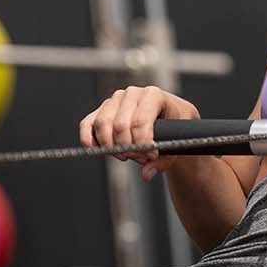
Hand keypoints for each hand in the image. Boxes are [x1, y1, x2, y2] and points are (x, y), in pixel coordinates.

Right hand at [79, 85, 199, 181]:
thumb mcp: (178, 141)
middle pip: (120, 125)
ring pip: (102, 123)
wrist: (171, 117)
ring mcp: (116, 100)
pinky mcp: (103, 109)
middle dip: (128, 148)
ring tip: (125, 156)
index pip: (140, 121)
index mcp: (153, 95)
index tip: (151, 156)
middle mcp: (132, 93)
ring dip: (111, 146)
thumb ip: (164, 160)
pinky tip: (96, 150)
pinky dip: (88, 138)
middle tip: (138, 159)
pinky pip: (88, 123)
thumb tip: (147, 173)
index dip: (143, 143)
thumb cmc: (175, 126)